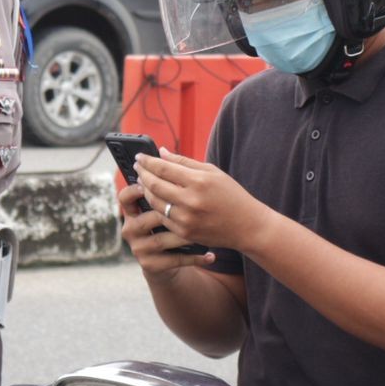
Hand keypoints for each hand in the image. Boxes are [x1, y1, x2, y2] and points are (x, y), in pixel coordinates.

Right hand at [118, 182, 213, 282]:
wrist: (174, 256)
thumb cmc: (173, 222)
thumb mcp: (168, 204)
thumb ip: (166, 183)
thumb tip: (165, 153)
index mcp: (133, 211)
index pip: (125, 197)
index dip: (134, 190)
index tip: (149, 184)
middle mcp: (131, 229)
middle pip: (147, 217)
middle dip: (169, 212)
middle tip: (189, 204)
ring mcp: (139, 248)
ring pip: (161, 239)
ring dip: (183, 236)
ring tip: (202, 232)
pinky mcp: (151, 264)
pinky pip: (174, 260)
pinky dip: (194, 258)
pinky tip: (211, 255)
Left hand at [136, 149, 276, 252]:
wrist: (247, 226)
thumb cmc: (231, 195)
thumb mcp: (212, 172)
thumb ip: (184, 162)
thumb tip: (162, 152)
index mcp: (198, 181)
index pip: (163, 168)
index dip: (148, 161)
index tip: (139, 156)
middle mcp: (191, 201)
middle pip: (154, 185)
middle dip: (142, 174)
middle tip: (137, 167)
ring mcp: (187, 219)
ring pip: (155, 202)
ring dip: (145, 191)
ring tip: (144, 181)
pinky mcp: (185, 233)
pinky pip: (162, 218)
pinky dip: (156, 207)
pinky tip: (154, 199)